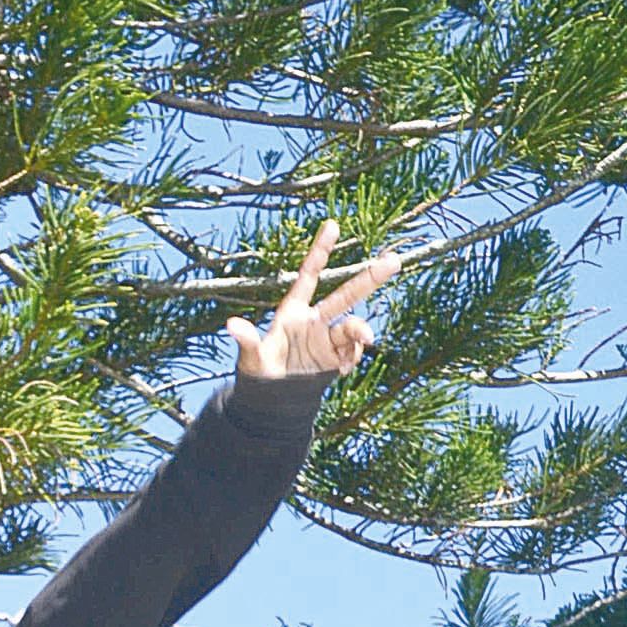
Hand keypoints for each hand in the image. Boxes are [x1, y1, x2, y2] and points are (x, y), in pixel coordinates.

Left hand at [230, 219, 397, 381]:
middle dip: (370, 277)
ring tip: (366, 339)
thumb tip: (232, 324)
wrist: (272, 403)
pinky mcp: (336, 359)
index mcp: (293, 312)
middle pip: (346, 294)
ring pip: (352, 326)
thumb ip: (247, 341)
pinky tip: (343, 368)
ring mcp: (327, 340)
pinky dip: (353, 356)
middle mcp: (315, 321)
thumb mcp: (250, 358)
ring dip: (360, 330)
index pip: (310, 275)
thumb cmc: (258, 376)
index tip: (332, 224)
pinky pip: (352, 351)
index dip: (320, 250)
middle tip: (394, 260)